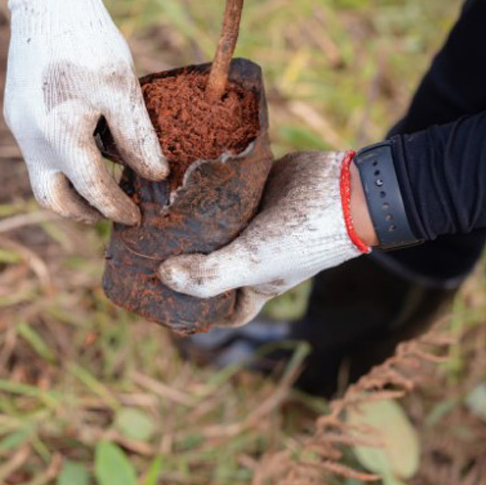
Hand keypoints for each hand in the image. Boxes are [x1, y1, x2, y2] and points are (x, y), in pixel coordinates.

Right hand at [4, 0, 167, 224]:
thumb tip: (155, 176)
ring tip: (103, 178)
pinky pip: (37, 149)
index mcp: (61, 136)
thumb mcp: (123, 89)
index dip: (115, 208)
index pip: (91, 190)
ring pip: (42, 174)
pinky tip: (86, 144)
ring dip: (71, 186)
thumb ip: (138, 138)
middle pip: (52, 199)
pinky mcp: (14, 111)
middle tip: (111, 210)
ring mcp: (18, 126)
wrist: (48, 0)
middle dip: (83, 212)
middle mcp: (31, 139)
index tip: (135, 216)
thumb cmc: (91, 43)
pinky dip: (61, 160)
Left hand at [159, 151, 374, 326]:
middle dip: (177, 254)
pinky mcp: (251, 187)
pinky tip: (172, 176)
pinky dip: (200, 184)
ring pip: (208, 223)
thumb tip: (163, 275)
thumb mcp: (254, 262)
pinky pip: (219, 190)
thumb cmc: (304, 237)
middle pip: (204, 259)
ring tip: (145, 207)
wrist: (346, 187)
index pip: (219, 307)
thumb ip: (210, 274)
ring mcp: (249, 220)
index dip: (193, 309)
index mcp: (252, 282)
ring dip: (184, 215)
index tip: (159, 296)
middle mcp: (248, 252)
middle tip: (138, 244)